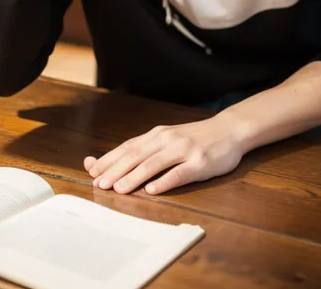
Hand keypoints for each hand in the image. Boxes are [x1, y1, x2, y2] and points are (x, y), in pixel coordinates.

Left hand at [83, 114, 243, 195]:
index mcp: (157, 134)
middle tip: (99, 184)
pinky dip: (164, 181)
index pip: (127, 147)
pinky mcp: (200, 162)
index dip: (108, 159)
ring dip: (134, 177)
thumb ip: (147, 149)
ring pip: (154, 163)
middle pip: (136, 155)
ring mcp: (184, 149)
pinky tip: (153, 190)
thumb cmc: (195, 137)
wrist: (229, 129)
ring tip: (119, 189)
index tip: (91, 171)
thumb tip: (117, 162)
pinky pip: (180, 173)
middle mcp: (168, 139)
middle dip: (115, 170)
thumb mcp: (169, 138)